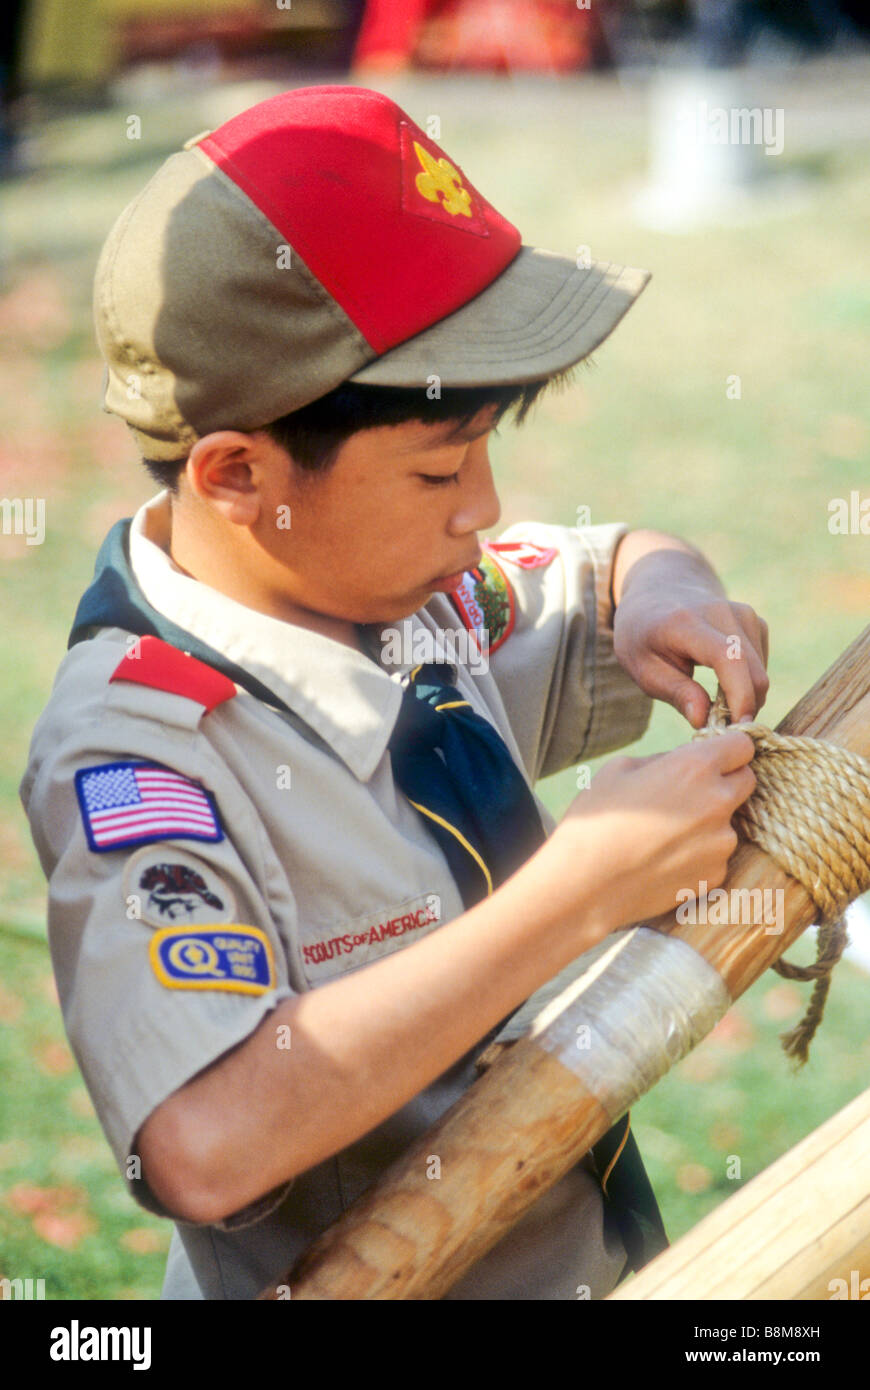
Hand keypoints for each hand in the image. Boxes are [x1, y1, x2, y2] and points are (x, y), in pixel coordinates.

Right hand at [553, 729, 755, 929]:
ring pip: (729, 821)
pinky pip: (717, 854)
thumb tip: (679, 762)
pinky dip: (699, 853)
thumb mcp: (619, 769)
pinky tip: (665, 858)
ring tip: (665, 834)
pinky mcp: (716, 874)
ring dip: (710, 821)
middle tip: (690, 793)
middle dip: (726, 781)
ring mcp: (721, 842)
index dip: (727, 749)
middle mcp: (718, 802)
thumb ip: (662, 759)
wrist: (585, 885)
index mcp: (695, 767)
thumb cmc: (595, 821)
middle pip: (747, 781)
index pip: (742, 745)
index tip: (713, 757)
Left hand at [612, 552, 768, 728]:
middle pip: (752, 671)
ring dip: (745, 696)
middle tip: (716, 725)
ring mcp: (743, 614)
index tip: (736, 726)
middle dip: (743, 708)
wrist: (659, 593)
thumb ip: (675, 692)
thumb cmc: (645, 637)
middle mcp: (721, 612)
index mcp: (685, 623)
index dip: (739, 695)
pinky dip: (748, 682)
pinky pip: (762, 664)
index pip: (727, 658)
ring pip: (760, 672)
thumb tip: (703, 720)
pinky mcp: (756, 620)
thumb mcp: (643, 669)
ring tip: (713, 701)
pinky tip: (723, 680)